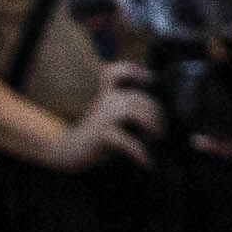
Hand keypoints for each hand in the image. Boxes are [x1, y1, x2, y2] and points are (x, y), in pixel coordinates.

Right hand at [47, 63, 162, 175]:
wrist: (71, 151)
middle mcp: (104, 101)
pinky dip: (139, 151)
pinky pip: (125, 140)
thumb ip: (129, 109)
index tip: (150, 77)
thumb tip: (157, 114)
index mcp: (107, 94)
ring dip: (151, 124)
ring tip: (157, 137)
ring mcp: (102, 117)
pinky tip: (146, 162)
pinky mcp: (101, 134)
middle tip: (160, 130)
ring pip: (131, 111)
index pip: (115, 72)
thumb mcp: (112, 116)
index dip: (132, 70)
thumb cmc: (98, 134)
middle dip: (155, 113)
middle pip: (137, 98)